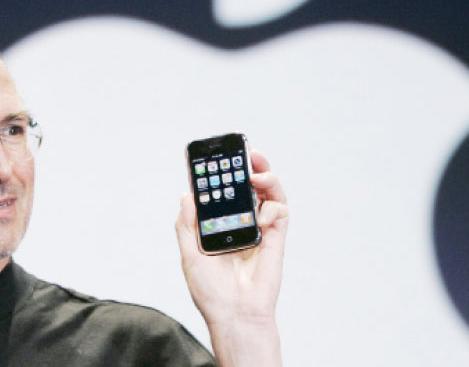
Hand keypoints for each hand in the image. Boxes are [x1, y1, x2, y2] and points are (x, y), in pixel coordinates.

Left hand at [175, 149, 288, 364]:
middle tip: (247, 154)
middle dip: (250, 167)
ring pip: (269, 194)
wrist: (235, 315)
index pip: (224, 193)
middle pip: (249, 188)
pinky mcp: (276, 239)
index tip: (218, 158)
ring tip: (258, 170)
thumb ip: (187, 225)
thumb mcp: (189, 255)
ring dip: (267, 177)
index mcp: (220, 226)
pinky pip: (280, 213)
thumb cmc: (212, 292)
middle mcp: (241, 224)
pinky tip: (263, 215)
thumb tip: (187, 195)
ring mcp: (260, 230)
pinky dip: (274, 207)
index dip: (223, 175)